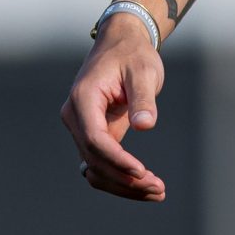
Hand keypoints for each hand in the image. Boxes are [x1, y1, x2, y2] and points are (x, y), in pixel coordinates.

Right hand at [60, 12, 167, 201]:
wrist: (122, 43)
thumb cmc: (132, 53)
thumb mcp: (143, 70)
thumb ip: (142, 97)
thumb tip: (145, 124)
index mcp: (83, 98)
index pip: (94, 138)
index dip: (117, 159)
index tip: (142, 171)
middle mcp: (75, 116)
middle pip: (94, 160)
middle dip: (125, 179)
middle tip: (159, 188)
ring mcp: (81, 128)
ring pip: (95, 169)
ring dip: (123, 185)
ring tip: (157, 191)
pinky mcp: (92, 136)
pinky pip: (102, 164)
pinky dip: (121, 178)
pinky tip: (145, 185)